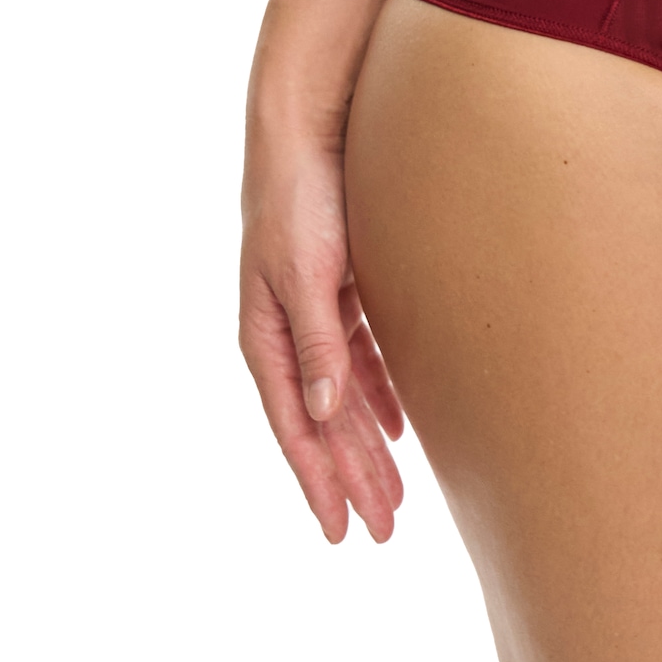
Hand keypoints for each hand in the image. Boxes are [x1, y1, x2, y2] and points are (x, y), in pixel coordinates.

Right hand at [240, 122, 405, 541]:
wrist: (307, 131)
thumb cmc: (299, 198)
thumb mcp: (306, 274)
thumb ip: (316, 342)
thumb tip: (320, 414)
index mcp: (265, 337)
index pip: (294, 428)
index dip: (318, 481)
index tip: (342, 530)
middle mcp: (285, 333)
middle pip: (321, 424)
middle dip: (351, 479)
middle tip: (382, 531)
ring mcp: (312, 313)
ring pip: (342, 399)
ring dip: (367, 447)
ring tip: (394, 496)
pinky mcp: (339, 290)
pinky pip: (359, 361)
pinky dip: (377, 398)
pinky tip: (396, 428)